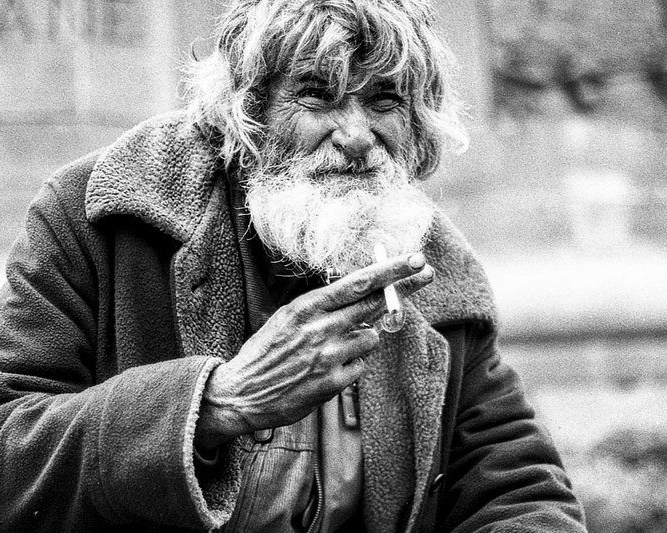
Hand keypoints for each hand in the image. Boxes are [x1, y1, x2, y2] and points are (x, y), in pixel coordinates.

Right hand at [194, 252, 434, 448]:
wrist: (240, 393)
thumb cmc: (266, 352)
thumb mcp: (287, 319)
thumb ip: (322, 308)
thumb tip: (362, 297)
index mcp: (306, 307)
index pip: (356, 284)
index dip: (389, 270)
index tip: (414, 258)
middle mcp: (319, 328)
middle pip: (374, 303)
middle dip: (404, 287)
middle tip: (426, 272)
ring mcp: (327, 356)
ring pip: (370, 337)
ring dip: (361, 339)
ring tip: (331, 349)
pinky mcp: (331, 383)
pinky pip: (360, 367)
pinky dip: (351, 366)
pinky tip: (326, 370)